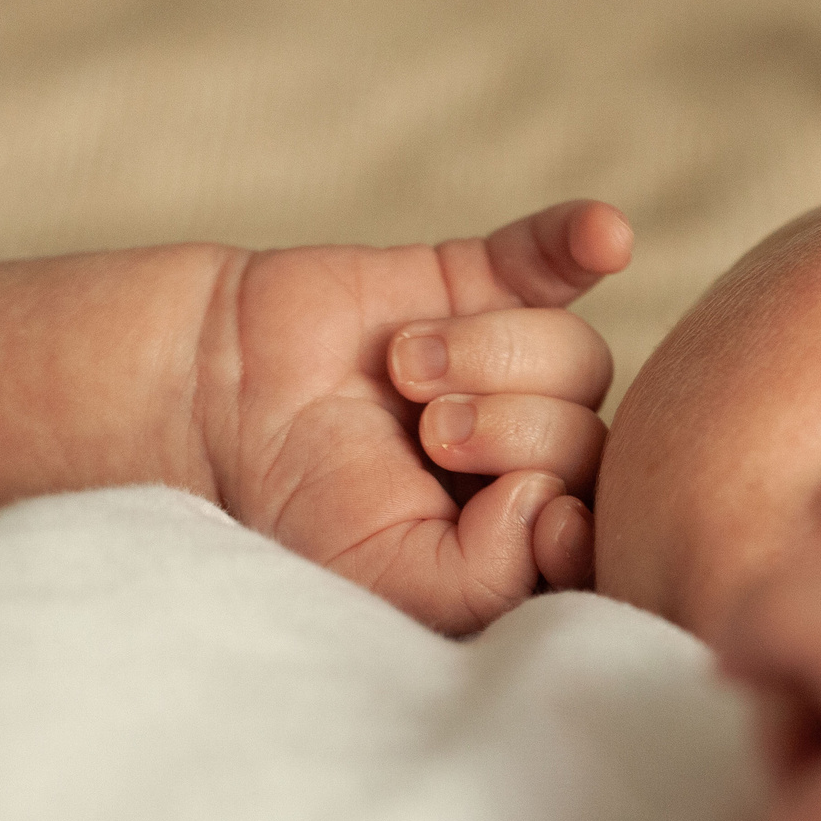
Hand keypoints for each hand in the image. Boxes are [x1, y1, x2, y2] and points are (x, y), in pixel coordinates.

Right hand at [195, 201, 627, 633]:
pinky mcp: (484, 283)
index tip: (546, 519)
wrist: (214, 404)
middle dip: (509, 435)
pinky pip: (557, 258)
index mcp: (523, 535)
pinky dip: (580, 241)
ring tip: (405, 369)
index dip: (584, 523)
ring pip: (577, 355)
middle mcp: (535, 452)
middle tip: (430, 436)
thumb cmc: (301, 508)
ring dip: (489, 358)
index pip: (606, 531)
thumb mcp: (396, 584)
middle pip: (592, 439)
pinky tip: (603, 236)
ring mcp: (516, 367)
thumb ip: (493, 579)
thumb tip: (558, 505)